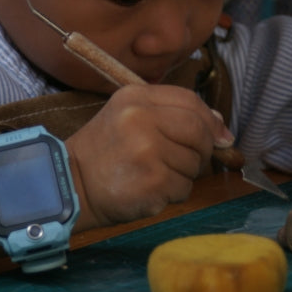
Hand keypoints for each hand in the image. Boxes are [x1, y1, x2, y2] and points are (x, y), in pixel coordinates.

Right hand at [67, 84, 232, 226]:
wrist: (70, 184)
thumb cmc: (105, 152)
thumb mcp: (129, 116)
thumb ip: (173, 114)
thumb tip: (220, 127)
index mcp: (135, 98)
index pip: (190, 101)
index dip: (211, 120)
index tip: (221, 136)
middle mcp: (140, 120)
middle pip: (199, 131)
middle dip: (203, 149)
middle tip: (188, 159)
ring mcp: (146, 152)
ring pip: (194, 163)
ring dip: (184, 173)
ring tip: (155, 173)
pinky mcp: (151, 183)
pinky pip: (184, 188)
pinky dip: (174, 192)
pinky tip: (150, 189)